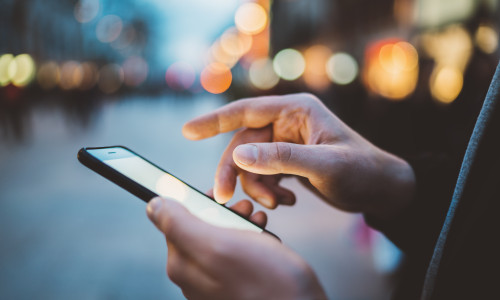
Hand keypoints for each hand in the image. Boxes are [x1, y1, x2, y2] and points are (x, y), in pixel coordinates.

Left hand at [146, 197, 326, 299]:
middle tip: (244, 209)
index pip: (176, 218)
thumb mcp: (220, 245)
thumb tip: (153, 206)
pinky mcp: (235, 284)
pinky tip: (263, 238)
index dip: (199, 201)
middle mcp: (195, 275)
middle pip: (199, 227)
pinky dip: (250, 239)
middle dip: (223, 212)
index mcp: (183, 264)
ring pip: (221, 237)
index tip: (220, 196)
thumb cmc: (268, 282)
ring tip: (257, 221)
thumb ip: (180, 225)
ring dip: (239, 223)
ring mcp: (215, 282)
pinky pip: (236, 253)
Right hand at [183, 93, 415, 219]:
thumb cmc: (361, 170)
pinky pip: (264, 174)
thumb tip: (239, 154)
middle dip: (234, 172)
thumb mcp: (323, 166)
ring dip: (256, 186)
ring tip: (279, 203)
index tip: (187, 132)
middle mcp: (288, 123)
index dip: (214, 121)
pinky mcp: (289, 161)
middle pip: (243, 143)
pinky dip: (269, 191)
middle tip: (222, 197)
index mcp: (296, 110)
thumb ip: (281, 159)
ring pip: (251, 163)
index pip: (246, 111)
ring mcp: (287, 142)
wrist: (381, 190)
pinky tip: (289, 201)